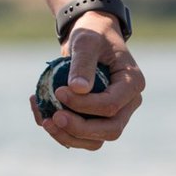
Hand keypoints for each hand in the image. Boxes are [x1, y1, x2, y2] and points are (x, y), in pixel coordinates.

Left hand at [31, 10, 144, 150]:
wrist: (91, 38)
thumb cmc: (92, 34)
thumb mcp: (86, 40)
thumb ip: (83, 63)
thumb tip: (78, 89)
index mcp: (132, 84)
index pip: (111, 105)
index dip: (84, 105)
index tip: (59, 91)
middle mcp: (128, 104)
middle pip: (109, 130)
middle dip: (79, 129)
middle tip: (54, 117)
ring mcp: (115, 115)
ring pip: (96, 140)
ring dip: (68, 137)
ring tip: (45, 121)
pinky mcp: (98, 121)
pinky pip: (82, 137)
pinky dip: (61, 132)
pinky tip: (43, 116)